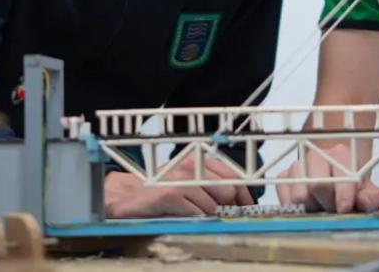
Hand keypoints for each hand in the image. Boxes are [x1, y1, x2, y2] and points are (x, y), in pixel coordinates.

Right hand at [104, 155, 253, 217]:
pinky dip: (195, 219)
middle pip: (228, 191)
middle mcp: (192, 166)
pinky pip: (196, 214)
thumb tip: (240, 200)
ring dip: (209, 216)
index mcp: (199, 159)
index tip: (248, 208)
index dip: (244, 195)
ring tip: (195, 214)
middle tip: (223, 216)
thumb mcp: (189, 179)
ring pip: (213, 206)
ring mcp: (180, 180)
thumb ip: (212, 183)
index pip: (234, 175)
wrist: (129, 195)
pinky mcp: (170, 196)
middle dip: (228, 207)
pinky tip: (185, 215)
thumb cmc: (162, 188)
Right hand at [276, 143, 378, 212]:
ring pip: (299, 195)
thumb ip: (372, 198)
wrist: (335, 176)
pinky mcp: (283, 178)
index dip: (343, 195)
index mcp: (341, 154)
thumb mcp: (369, 192)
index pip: (338, 175)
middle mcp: (316, 155)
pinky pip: (285, 199)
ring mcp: (297, 165)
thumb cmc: (353, 186)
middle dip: (327, 204)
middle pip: (317, 185)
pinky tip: (309, 208)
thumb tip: (361, 202)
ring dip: (312, 208)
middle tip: (334, 210)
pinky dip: (297, 209)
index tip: (345, 209)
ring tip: (322, 209)